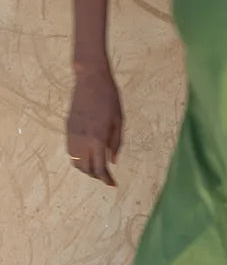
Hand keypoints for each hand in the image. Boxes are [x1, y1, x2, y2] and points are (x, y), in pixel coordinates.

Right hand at [66, 65, 122, 186]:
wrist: (90, 80)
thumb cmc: (110, 99)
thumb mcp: (119, 121)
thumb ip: (116, 143)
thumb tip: (113, 162)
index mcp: (97, 138)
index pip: (99, 168)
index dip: (106, 179)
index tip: (113, 184)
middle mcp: (82, 139)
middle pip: (85, 168)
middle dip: (96, 176)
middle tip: (107, 177)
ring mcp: (72, 134)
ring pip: (75, 161)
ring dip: (86, 168)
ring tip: (98, 168)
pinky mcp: (68, 128)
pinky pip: (70, 150)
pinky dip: (79, 158)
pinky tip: (89, 155)